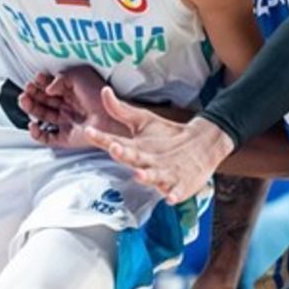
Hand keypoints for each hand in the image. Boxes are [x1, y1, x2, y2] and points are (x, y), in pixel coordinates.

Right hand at [22, 68, 122, 149]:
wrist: (110, 117)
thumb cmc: (99, 95)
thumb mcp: (79, 76)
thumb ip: (61, 78)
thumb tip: (48, 89)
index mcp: (72, 92)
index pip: (51, 87)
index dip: (41, 83)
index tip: (35, 79)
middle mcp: (68, 107)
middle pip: (44, 101)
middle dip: (32, 95)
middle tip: (26, 91)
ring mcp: (67, 123)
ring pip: (43, 116)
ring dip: (31, 109)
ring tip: (24, 101)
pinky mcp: (66, 138)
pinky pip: (47, 137)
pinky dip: (37, 133)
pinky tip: (33, 125)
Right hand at [79, 88, 231, 203]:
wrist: (199, 147)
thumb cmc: (167, 137)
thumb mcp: (144, 121)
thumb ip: (122, 110)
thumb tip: (104, 91)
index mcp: (133, 149)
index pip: (113, 142)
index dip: (100, 138)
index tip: (89, 131)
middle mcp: (144, 165)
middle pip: (130, 160)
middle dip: (121, 155)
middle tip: (114, 149)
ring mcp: (160, 177)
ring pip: (150, 178)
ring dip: (144, 178)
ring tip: (138, 174)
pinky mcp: (178, 186)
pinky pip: (174, 192)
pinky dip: (172, 195)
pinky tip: (171, 197)